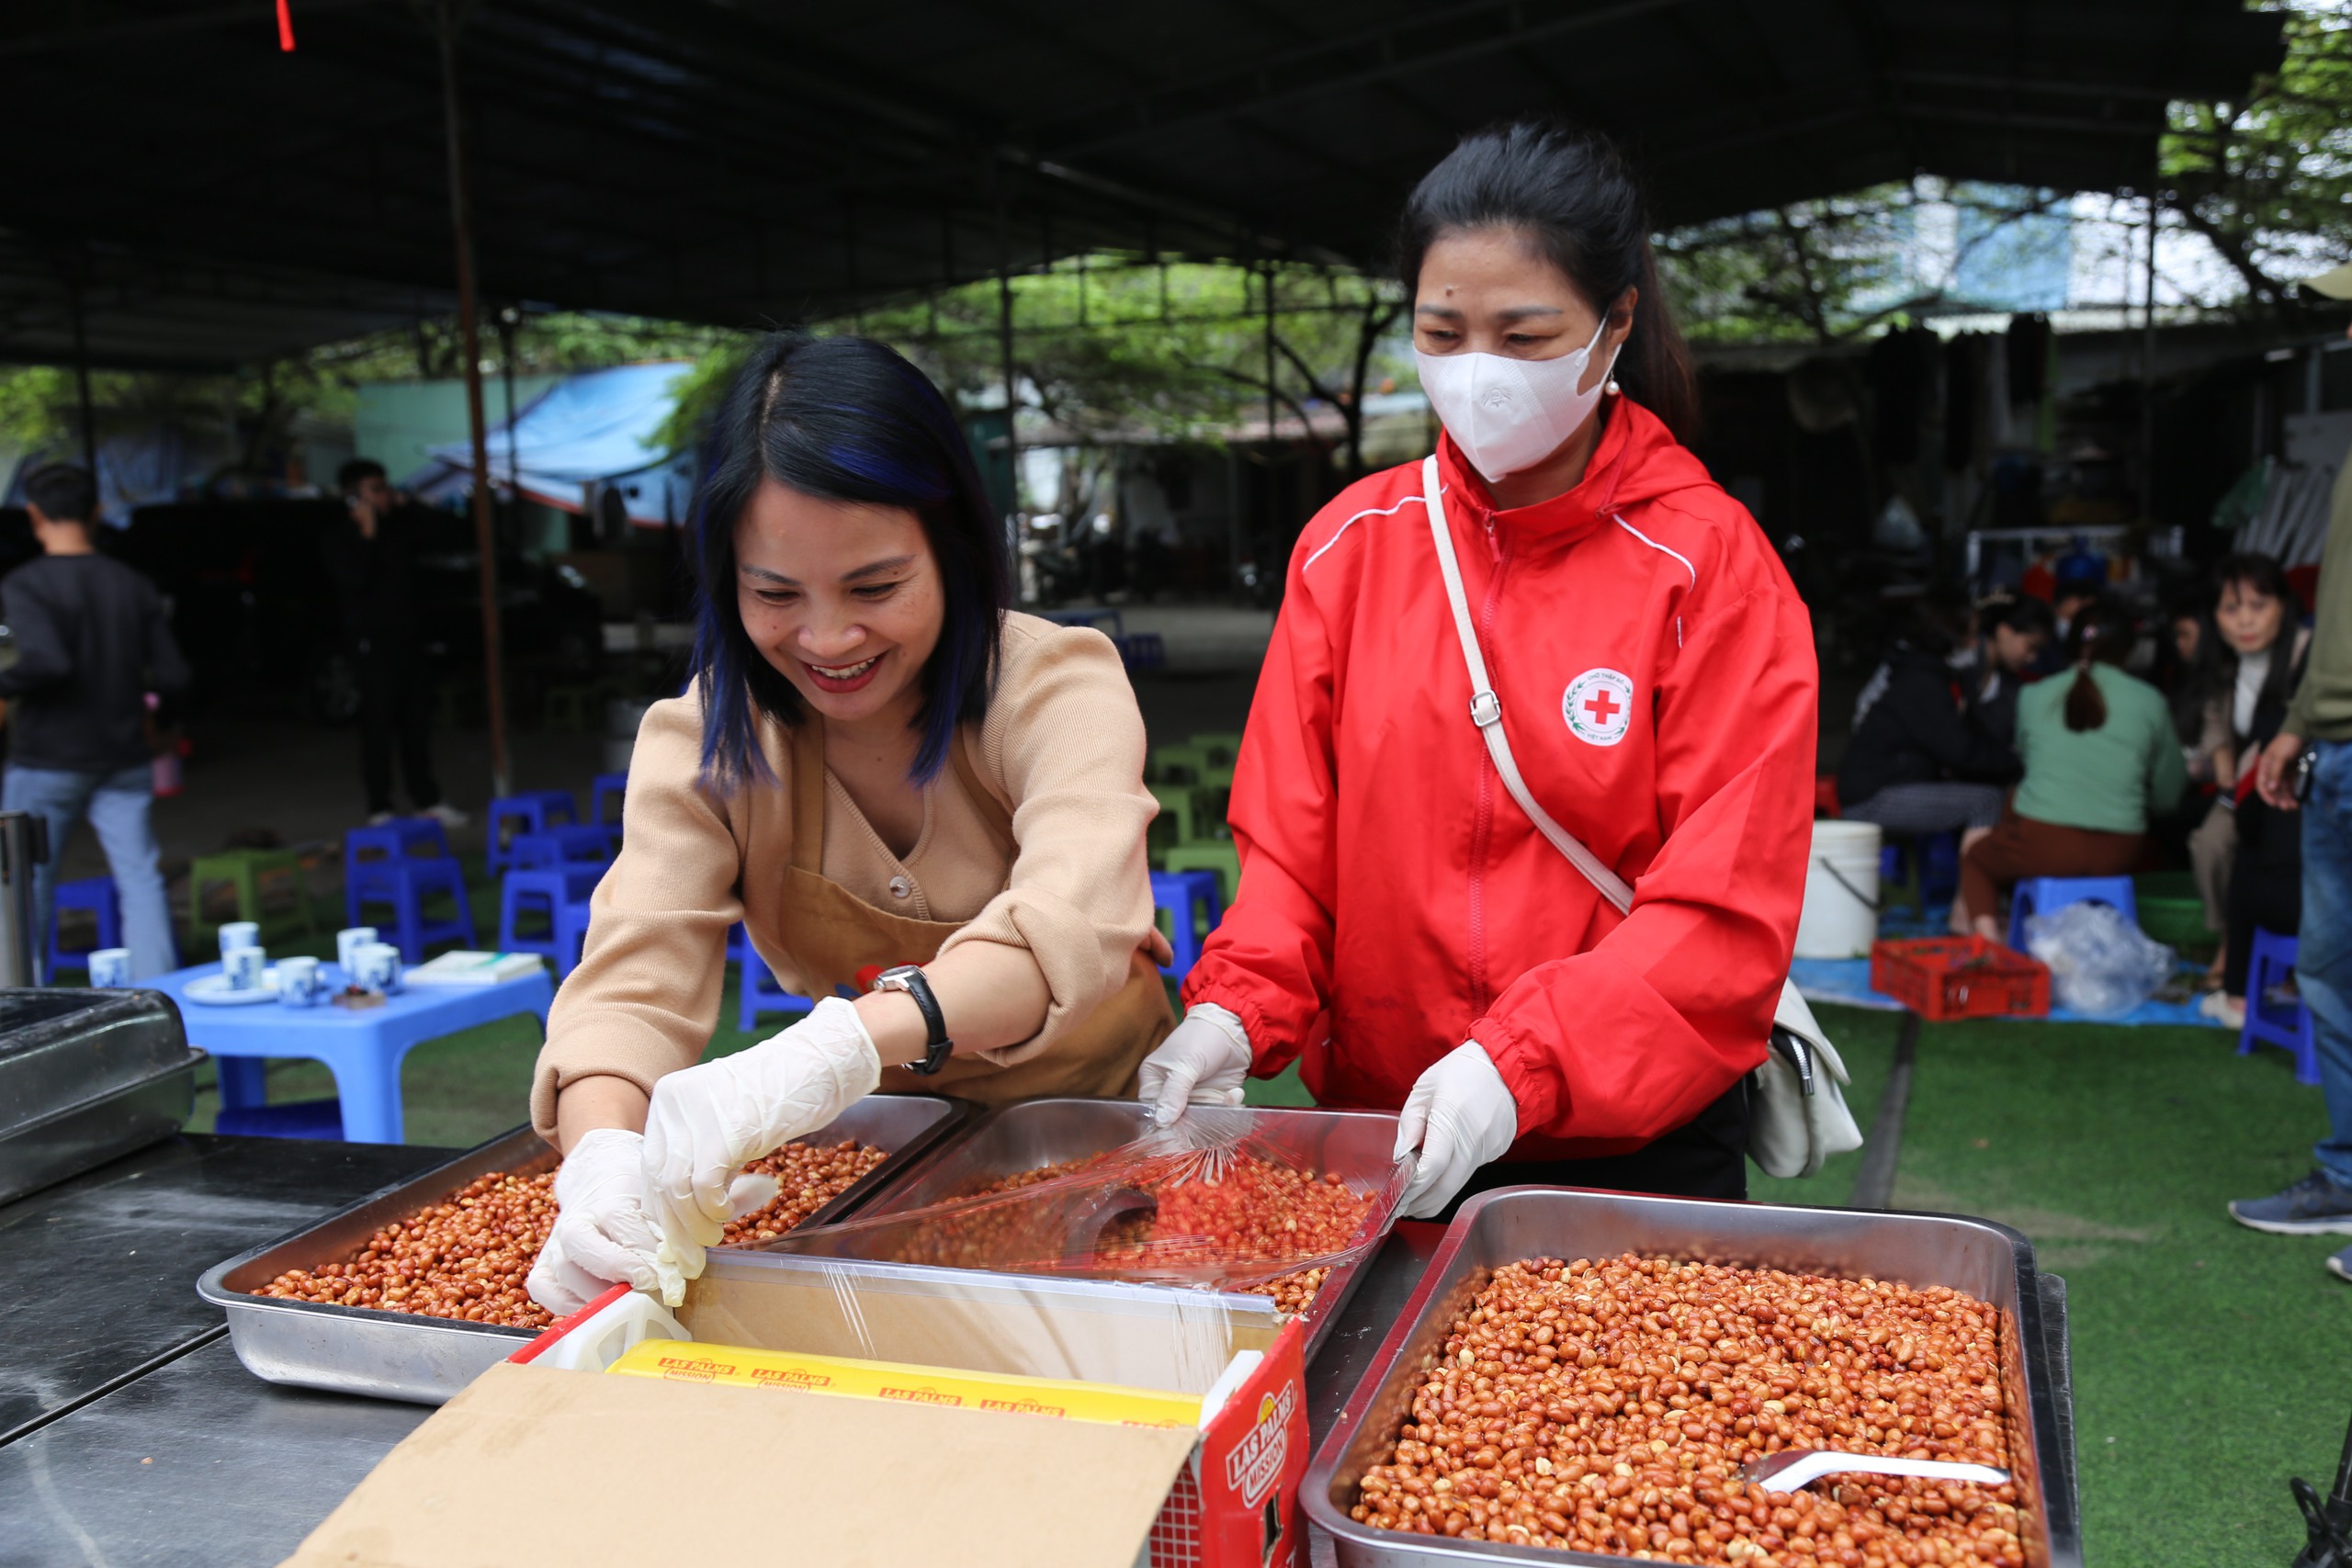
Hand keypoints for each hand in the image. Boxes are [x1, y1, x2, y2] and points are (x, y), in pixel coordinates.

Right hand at [528, 1128, 667, 1315]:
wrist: (597, 1179)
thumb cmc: (635, 1195)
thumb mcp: (656, 1199)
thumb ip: (670, 1228)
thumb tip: (687, 1266)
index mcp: (606, 1196)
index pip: (620, 1219)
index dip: (644, 1249)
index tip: (668, 1271)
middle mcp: (574, 1219)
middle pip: (580, 1244)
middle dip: (616, 1268)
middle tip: (648, 1285)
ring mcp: (554, 1244)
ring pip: (564, 1272)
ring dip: (598, 1294)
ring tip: (630, 1303)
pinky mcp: (543, 1265)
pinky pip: (548, 1290)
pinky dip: (570, 1305)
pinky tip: (599, 1308)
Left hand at [641, 996, 879, 1280]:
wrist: (817, 1063)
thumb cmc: (779, 1093)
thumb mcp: (725, 1120)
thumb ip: (702, 1156)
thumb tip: (688, 1214)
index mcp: (667, 1099)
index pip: (649, 1167)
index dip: (662, 1209)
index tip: (677, 1238)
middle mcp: (672, 1103)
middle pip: (658, 1180)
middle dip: (675, 1226)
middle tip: (692, 1254)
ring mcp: (696, 1115)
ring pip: (676, 1189)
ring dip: (696, 1224)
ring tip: (716, 1236)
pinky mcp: (725, 1131)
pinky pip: (705, 1186)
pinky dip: (716, 1209)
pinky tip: (732, 1212)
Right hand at [1138, 1005, 1251, 1126]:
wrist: (1236, 1028)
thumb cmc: (1201, 1037)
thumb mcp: (1185, 1063)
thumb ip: (1174, 1092)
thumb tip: (1161, 1122)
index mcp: (1153, 1082)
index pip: (1151, 1113)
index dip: (1160, 1127)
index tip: (1173, 1137)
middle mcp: (1171, 1094)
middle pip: (1173, 1123)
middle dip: (1189, 1127)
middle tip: (1203, 1127)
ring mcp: (1193, 1099)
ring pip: (1197, 1123)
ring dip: (1213, 1118)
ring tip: (1225, 1104)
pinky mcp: (1214, 1100)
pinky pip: (1218, 1115)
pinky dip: (1228, 1107)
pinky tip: (1235, 1093)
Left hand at [1393, 1042, 1519, 1219]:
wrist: (1505, 1067)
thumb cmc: (1462, 1072)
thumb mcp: (1424, 1089)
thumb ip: (1409, 1123)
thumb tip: (1400, 1156)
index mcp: (1451, 1118)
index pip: (1432, 1166)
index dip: (1413, 1187)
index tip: (1397, 1196)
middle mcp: (1473, 1139)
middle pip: (1447, 1186)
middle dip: (1423, 1203)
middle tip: (1403, 1208)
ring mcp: (1488, 1148)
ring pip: (1459, 1183)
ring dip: (1437, 1195)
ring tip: (1417, 1195)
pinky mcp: (1496, 1151)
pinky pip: (1470, 1171)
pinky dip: (1453, 1178)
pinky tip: (1441, 1173)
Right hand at [2258, 731, 2305, 809]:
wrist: (2300, 732)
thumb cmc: (2287, 743)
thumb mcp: (2280, 758)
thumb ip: (2274, 773)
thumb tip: (2270, 789)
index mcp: (2264, 767)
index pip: (2261, 785)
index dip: (2267, 796)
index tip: (2275, 804)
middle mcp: (2271, 771)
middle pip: (2273, 789)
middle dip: (2279, 799)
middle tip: (2287, 808)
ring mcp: (2281, 771)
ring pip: (2282, 788)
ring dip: (2286, 797)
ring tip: (2294, 806)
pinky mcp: (2290, 771)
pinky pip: (2290, 784)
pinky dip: (2292, 791)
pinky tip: (2296, 798)